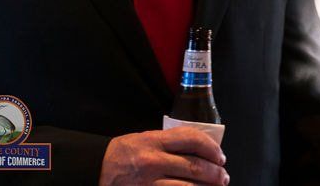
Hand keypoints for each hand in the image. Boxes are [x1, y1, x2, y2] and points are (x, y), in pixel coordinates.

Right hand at [99, 127, 228, 185]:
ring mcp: (149, 182)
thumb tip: (203, 148)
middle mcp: (153, 161)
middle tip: (223, 176)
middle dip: (215, 173)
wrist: (96, 169)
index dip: (212, 148)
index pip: (192, 139)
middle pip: (194, 166)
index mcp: (154, 141)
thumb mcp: (147, 138)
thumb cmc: (125, 153)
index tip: (220, 156)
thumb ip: (172, 141)